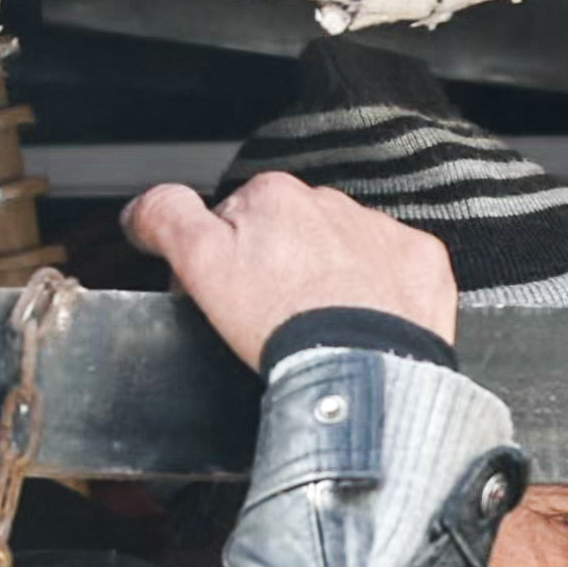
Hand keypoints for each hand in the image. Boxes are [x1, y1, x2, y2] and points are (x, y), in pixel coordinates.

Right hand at [124, 173, 455, 369]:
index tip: (235, 295)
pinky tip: (365, 323)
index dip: (230, 260)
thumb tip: (146, 205)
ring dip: (334, 279)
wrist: (364, 371)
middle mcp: (332, 204)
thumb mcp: (199, 265)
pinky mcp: (421, 264)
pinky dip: (382, 292)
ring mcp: (381, 232)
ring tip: (325, 326)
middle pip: (295, 233)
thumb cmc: (284, 326)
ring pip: (346, 250)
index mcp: (274, 195)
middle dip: (283, 268)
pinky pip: (397, 269)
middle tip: (279, 317)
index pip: (239, 219)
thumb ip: (167, 219)